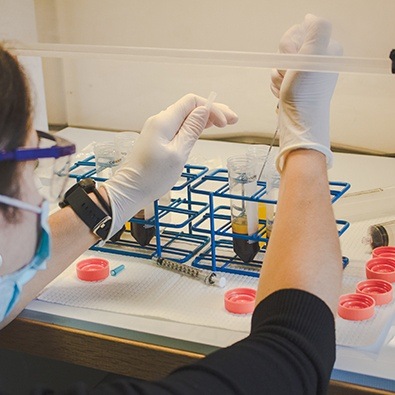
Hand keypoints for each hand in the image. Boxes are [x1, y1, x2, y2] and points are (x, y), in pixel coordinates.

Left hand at [103, 93, 237, 236]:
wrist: (130, 190)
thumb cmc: (152, 177)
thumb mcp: (178, 154)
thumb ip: (191, 130)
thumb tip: (203, 111)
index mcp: (164, 121)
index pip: (192, 102)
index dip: (212, 108)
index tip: (226, 123)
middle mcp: (160, 121)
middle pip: (190, 107)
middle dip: (212, 111)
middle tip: (232, 120)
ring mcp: (158, 130)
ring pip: (185, 117)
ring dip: (205, 119)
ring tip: (223, 124)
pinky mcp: (157, 139)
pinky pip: (178, 126)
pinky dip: (193, 127)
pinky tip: (204, 130)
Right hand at [271, 14, 341, 171]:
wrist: (298, 121)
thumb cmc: (305, 93)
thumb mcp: (314, 55)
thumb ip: (317, 28)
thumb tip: (308, 18)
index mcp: (325, 48)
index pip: (296, 31)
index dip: (289, 47)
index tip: (295, 61)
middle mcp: (316, 59)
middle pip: (286, 47)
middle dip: (283, 63)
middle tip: (291, 76)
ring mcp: (304, 72)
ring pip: (279, 62)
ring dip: (278, 76)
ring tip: (288, 88)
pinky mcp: (294, 83)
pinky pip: (277, 76)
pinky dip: (277, 85)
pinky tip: (284, 93)